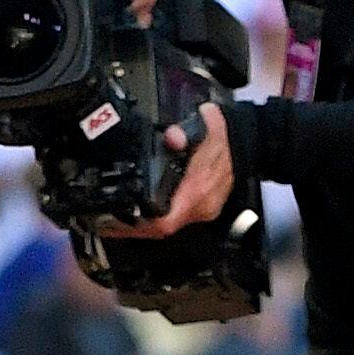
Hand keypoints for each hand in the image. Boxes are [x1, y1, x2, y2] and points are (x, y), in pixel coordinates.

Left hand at [108, 98, 234, 238]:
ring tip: (115, 220)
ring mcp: (204, 209)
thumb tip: (172, 137)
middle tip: (105, 223)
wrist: (248, 140)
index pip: (166, 222)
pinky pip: (177, 217)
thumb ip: (185, 131)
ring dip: (143, 225)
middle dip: (133, 229)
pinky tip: (139, 211)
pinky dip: (156, 216)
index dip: (138, 228)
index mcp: (198, 191)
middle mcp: (201, 206)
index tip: (114, 225)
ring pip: (169, 225)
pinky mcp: (203, 206)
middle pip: (162, 229)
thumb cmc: (222, 134)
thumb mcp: (204, 125)